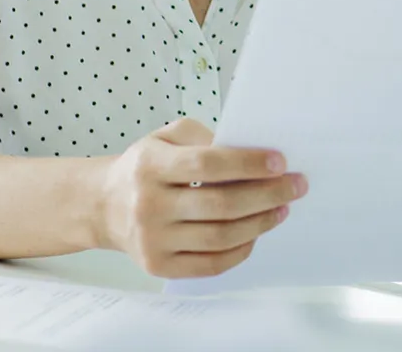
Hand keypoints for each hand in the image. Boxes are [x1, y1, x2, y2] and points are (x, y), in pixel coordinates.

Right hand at [92, 118, 306, 278]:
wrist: (104, 205)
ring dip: (260, 223)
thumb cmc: (146, 166)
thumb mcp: (166, 136)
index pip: (207, 165)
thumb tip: (251, 153)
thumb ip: (204, 138)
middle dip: (267, 195)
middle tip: (296, 185)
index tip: (281, 162)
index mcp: (150, 166)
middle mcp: (148, 205)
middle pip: (220, 205)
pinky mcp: (158, 266)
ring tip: (282, 208)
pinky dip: (240, 250)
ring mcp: (152, 241)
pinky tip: (256, 232)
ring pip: (220, 237)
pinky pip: (210, 264)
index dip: (248, 163)